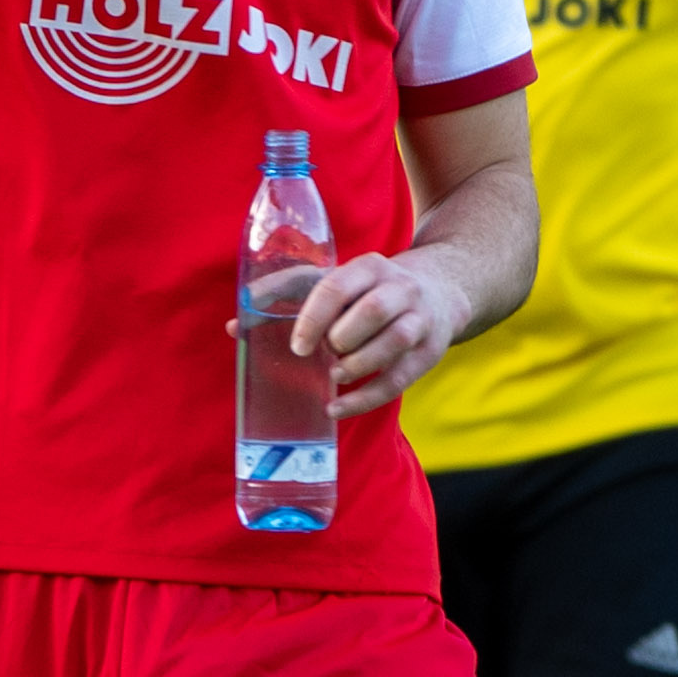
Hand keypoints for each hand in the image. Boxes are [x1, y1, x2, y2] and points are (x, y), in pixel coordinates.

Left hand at [287, 248, 473, 416]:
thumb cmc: (368, 290)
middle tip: (323, 354)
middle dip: (342, 337)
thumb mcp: (335, 280)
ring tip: (335, 376)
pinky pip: (399, 379)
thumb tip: (236, 326)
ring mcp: (419, 320)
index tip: (298, 345)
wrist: (441, 291)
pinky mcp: (428, 352)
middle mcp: (400, 289)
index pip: (339, 287)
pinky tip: (338, 408)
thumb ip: (284, 295)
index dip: (314, 318)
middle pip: (374, 311)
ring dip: (359, 364)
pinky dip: (366, 399)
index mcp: (369, 267)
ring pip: (394, 341)